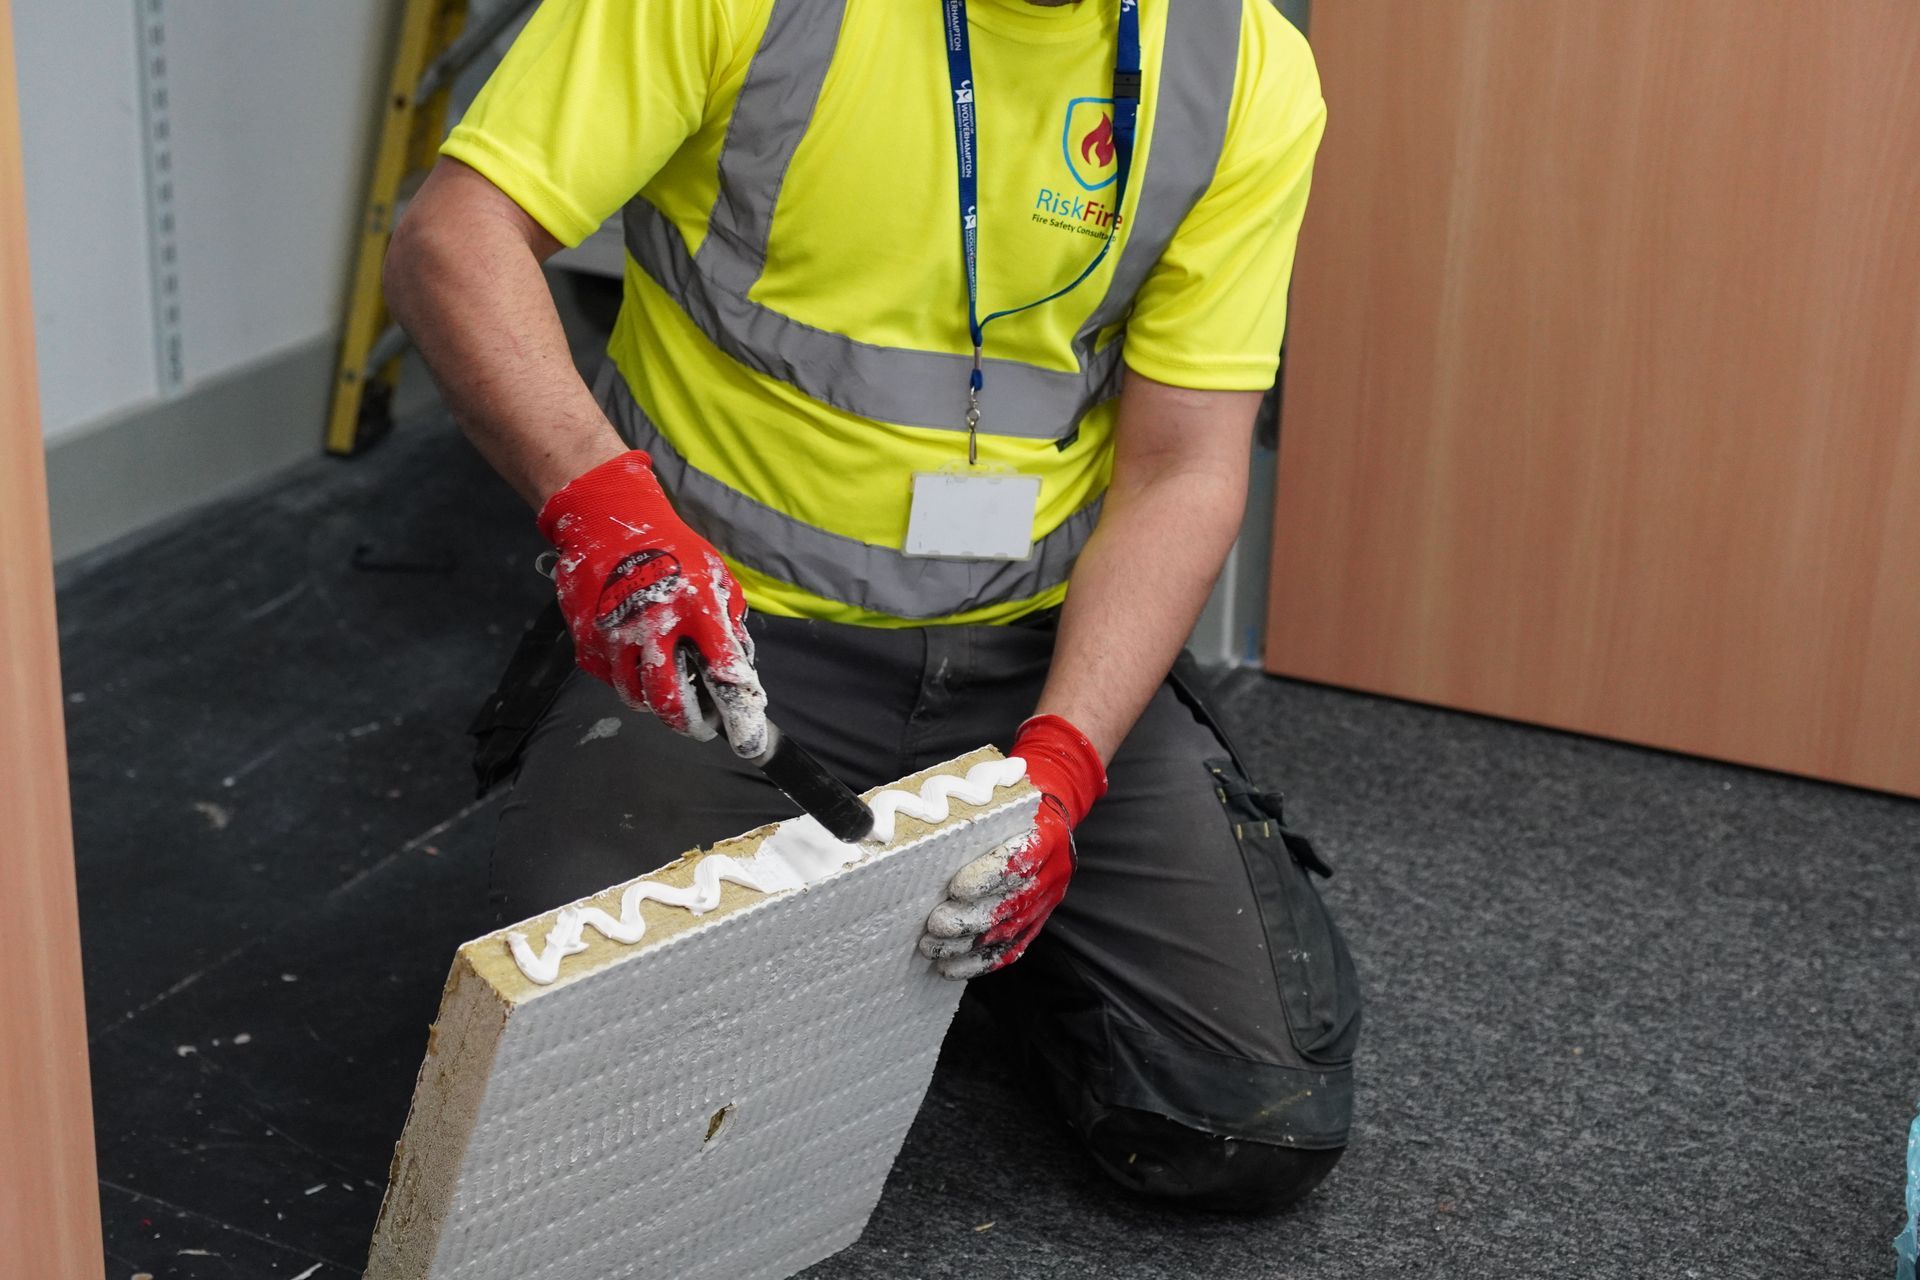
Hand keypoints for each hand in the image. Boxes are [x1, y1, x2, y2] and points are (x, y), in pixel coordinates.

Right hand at [539, 450, 767, 756]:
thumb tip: (739, 667)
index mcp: (694, 606)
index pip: (722, 668)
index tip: (747, 731)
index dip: (737, 705)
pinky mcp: (587, 638)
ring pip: (636, 696)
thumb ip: (729, 620)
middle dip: (690, 723)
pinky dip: (626, 682)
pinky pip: (609, 680)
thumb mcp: (713, 574)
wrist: (606, 521)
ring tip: (671, 696)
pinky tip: (639, 667)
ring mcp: (615, 635)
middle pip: (669, 700)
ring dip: (656, 704)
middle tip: (701, 726)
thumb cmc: (670, 548)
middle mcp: (653, 625)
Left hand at [918, 714, 1107, 978]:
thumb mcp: (1001, 790)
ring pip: (1009, 932)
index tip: (955, 888)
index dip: (988, 876)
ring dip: (969, 946)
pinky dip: (982, 962)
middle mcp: (1052, 872)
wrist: (1056, 808)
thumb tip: (912, 812)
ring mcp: (1048, 900)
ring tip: (934, 950)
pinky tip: (954, 968)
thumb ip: (970, 807)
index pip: (1019, 860)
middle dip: (970, 920)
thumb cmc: (1014, 800)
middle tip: (934, 926)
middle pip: (1011, 905)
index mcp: (1045, 835)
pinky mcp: (1039, 920)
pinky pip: (1013, 948)